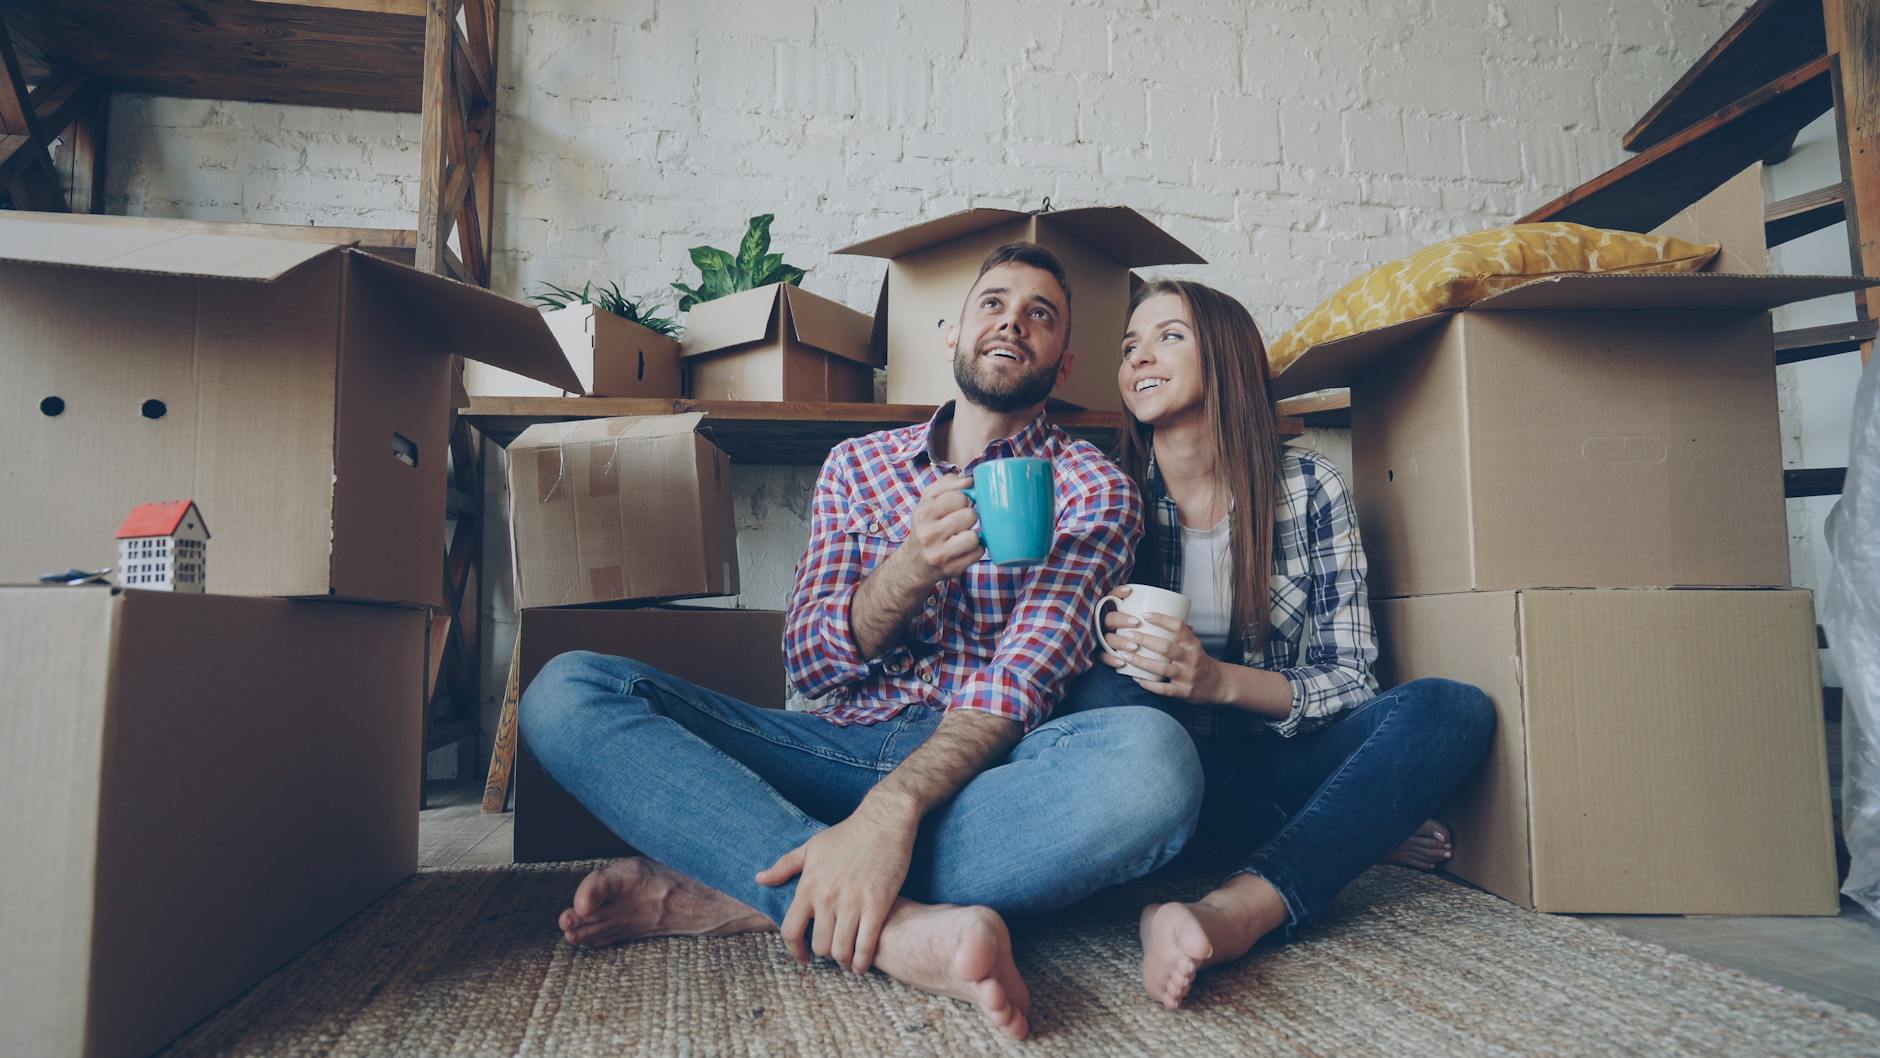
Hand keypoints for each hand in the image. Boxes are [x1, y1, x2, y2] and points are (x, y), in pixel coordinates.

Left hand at [755, 795, 916, 972]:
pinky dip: (862, 961)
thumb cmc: (847, 833)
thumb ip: (784, 866)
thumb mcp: (811, 847)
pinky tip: (862, 965)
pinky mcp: (878, 905)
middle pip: (819, 946)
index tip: (802, 958)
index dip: (794, 951)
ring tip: (847, 962)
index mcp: (809, 886)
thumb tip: (759, 879)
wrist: (883, 821)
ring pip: (841, 950)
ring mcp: (853, 903)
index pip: (790, 930)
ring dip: (843, 961)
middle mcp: (827, 898)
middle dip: (825, 954)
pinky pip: (866, 945)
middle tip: (832, 953)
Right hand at [896, 475, 982, 584]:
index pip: (959, 497)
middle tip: (960, 522)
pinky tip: (965, 548)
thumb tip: (970, 480)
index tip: (957, 506)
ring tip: (963, 535)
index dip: (963, 500)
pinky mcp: (952, 569)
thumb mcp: (928, 500)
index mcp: (923, 514)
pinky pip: (979, 553)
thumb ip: (948, 483)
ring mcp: (940, 554)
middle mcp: (928, 535)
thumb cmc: (926, 526)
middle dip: (969, 517)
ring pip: (975, 536)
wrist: (914, 563)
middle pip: (970, 515)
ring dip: (974, 535)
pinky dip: (976, 549)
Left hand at [1100, 610, 1227, 703]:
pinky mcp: (1184, 691)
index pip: (1178, 627)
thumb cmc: (1199, 661)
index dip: (1161, 619)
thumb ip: (1177, 633)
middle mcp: (1191, 658)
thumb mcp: (1193, 644)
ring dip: (1141, 662)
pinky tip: (1136, 678)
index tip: (1144, 615)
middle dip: (1144, 640)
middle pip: (1166, 647)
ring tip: (1125, 655)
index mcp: (1193, 644)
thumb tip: (1154, 617)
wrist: (1218, 684)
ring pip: (1162, 668)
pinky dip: (1149, 684)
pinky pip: (1164, 689)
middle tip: (1127, 635)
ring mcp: (1188, 676)